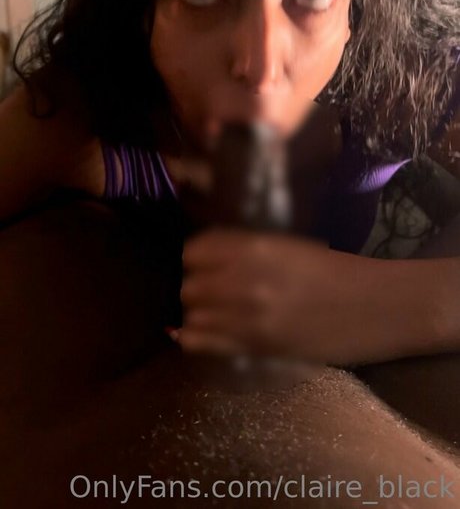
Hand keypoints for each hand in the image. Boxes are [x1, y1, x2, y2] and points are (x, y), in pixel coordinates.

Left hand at [179, 228, 356, 363]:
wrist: (377, 307)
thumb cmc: (338, 271)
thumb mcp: (289, 247)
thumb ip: (246, 251)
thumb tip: (207, 259)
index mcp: (255, 247)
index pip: (195, 250)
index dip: (196, 258)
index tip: (204, 264)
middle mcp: (244, 280)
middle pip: (189, 287)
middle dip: (196, 289)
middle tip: (211, 293)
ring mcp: (249, 317)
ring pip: (193, 317)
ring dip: (199, 316)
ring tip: (214, 315)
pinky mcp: (256, 348)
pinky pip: (204, 345)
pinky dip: (197, 339)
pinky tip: (206, 336)